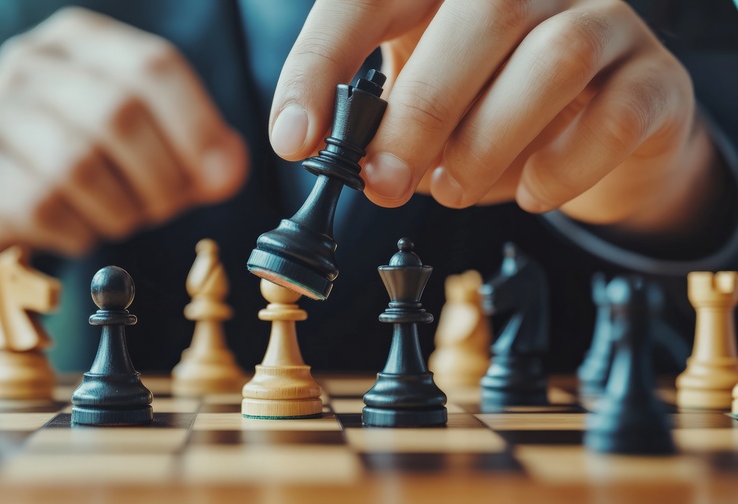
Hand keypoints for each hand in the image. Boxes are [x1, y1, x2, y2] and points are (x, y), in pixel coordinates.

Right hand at [0, 7, 246, 271]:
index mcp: (82, 40)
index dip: (198, 127)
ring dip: (122, 209)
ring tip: (126, 217)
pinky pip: (42, 208)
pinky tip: (84, 231)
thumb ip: (197, 152)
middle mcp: (29, 63)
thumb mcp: (145, 142)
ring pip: (78, 165)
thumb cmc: (84, 160)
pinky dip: (81, 232)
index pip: (155, 66)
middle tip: (168, 207)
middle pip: (120, 115)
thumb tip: (230, 169)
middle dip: (162, 178)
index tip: (223, 176)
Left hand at [270, 0, 715, 234]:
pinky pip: (612, 117)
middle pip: (479, 16)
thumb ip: (382, 122)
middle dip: (418, 113)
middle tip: (383, 183)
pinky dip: (561, 167)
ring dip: (486, 142)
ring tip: (451, 188)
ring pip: (553, 59)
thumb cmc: (494, 108)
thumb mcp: (424, 106)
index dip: (323, 63)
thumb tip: (341, 159)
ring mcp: (602, 19)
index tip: (295, 138)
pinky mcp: (651, 77)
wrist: (600, 129)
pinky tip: (529, 193)